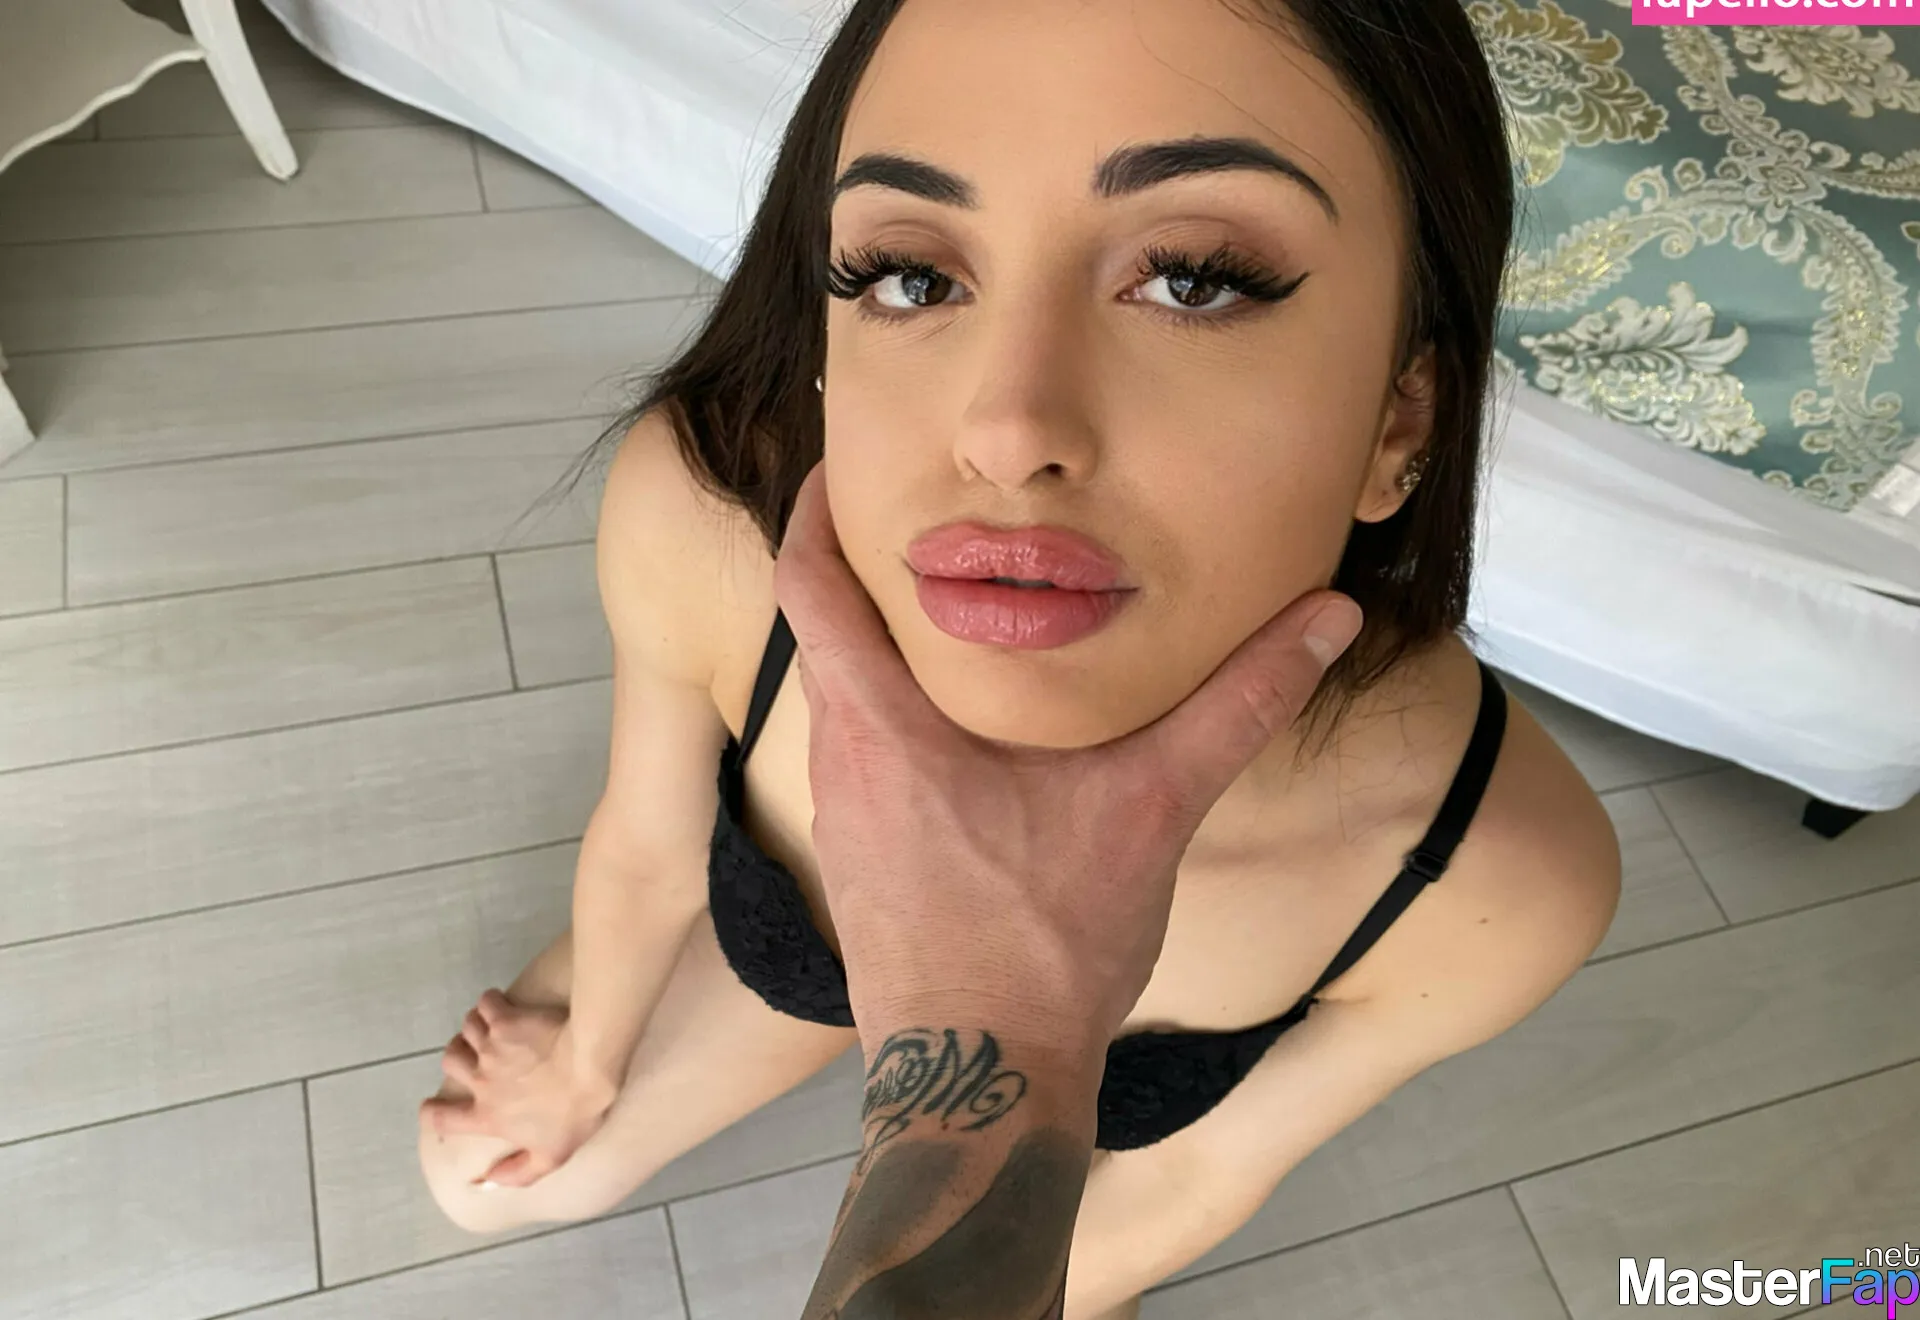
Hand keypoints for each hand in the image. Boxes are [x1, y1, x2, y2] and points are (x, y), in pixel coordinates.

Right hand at [418, 989, 618, 1187]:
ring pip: (465, 1030)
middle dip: (458, 1056)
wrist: (590, 1066)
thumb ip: (518, 1173)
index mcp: (488, 1115)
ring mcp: (491, 1047)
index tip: (433, 1107)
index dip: (432, 1113)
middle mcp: (481, 1080)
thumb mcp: (552, 1156)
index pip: (441, 1118)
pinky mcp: (506, 1019)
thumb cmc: (575, 1113)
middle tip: (478, 1054)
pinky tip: (504, 1006)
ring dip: (475, 1028)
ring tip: (493, 1028)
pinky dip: (491, 1003)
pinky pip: (486, 1003)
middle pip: (450, 1062)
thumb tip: (487, 1182)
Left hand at [772, 462, 1364, 1050]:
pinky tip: (965, 730)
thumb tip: (1324, 618)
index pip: (809, 586)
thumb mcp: (1152, 811)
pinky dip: (896, 716)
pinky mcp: (862, 866)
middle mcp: (843, 766)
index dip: (814, 513)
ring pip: (845, 701)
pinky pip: (863, 759)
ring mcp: (845, 822)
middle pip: (824, 634)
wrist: (982, 1084)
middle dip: (863, 571)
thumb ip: (1238, 706)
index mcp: (886, 730)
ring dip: (882, 649)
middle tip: (924, 519)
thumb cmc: (1043, 949)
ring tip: (953, 609)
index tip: (841, 464)